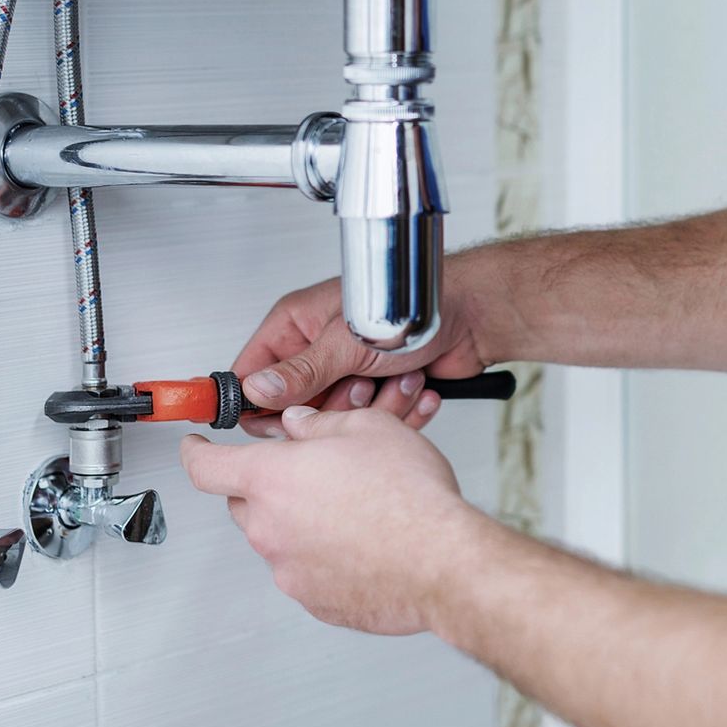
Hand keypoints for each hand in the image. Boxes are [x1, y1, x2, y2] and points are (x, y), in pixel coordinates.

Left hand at [180, 407, 491, 634]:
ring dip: (302, 521)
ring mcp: (289, 571)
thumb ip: (320, 425)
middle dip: (268, 486)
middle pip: (245, 503)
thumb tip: (302, 427)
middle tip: (313, 473)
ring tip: (354, 508)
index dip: (196, 451)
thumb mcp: (367, 429)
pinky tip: (365, 541)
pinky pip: (307, 571)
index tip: (196, 447)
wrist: (442, 561)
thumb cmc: (410, 497)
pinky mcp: (315, 601)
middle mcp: (269, 528)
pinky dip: (325, 556)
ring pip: (279, 538)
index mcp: (271, 479)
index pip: (205, 466)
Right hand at [230, 260, 496, 436]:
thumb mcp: (346, 342)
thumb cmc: (413, 304)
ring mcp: (349, 371)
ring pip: (336, 419)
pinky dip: (395, 410)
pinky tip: (413, 385)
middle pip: (296, 405)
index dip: (258, 402)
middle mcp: (319, 348)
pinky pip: (370, 422)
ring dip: (370, 405)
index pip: (253, 373)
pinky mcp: (377, 390)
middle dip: (331, 405)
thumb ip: (300, 372)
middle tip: (356, 385)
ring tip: (392, 378)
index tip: (273, 420)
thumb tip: (255, 392)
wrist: (473, 315)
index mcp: (297, 324)